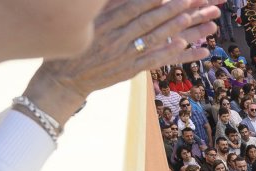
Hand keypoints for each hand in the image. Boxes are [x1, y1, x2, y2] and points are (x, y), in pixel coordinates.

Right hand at [27, 0, 220, 124]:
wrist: (64, 79)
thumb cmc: (75, 46)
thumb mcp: (87, 22)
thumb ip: (107, 9)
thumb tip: (122, 0)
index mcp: (104, 22)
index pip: (132, 7)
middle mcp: (115, 36)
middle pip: (148, 20)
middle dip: (170, 9)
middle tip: (190, 0)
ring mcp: (123, 54)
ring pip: (154, 38)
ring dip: (174, 28)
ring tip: (191, 18)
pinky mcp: (129, 70)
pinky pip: (153, 59)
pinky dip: (169, 52)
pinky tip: (185, 44)